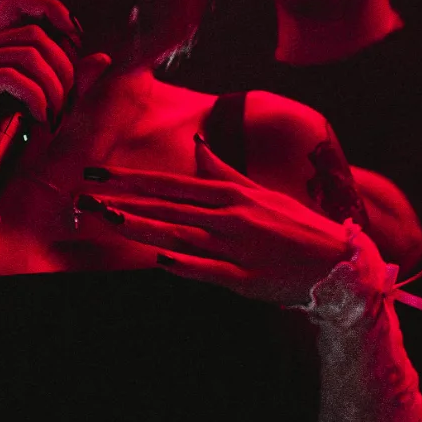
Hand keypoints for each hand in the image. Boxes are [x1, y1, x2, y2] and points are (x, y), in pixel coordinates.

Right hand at [0, 0, 111, 162]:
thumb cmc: (14, 143)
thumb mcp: (53, 108)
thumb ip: (74, 83)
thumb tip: (103, 58)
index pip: (18, 2)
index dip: (52, 11)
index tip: (77, 42)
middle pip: (33, 35)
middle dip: (63, 69)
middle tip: (65, 103)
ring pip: (26, 55)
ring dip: (52, 88)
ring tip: (53, 115)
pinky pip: (10, 77)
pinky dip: (35, 97)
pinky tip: (39, 117)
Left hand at [74, 131, 354, 304]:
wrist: (337, 263)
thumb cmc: (294, 226)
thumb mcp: (258, 192)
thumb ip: (222, 170)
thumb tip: (197, 142)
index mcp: (231, 194)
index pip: (170, 184)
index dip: (131, 179)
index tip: (98, 174)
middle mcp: (230, 217)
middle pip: (167, 207)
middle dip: (123, 200)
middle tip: (84, 195)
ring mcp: (237, 249)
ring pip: (180, 235)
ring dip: (142, 227)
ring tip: (108, 219)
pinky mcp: (245, 279)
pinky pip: (211, 271)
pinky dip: (187, 265)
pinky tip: (160, 260)